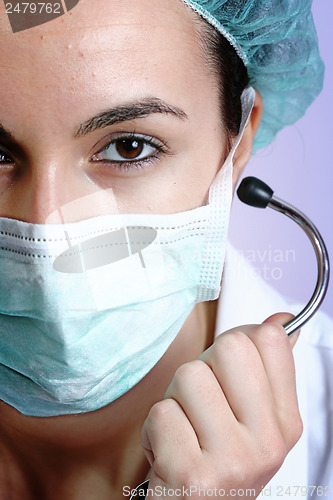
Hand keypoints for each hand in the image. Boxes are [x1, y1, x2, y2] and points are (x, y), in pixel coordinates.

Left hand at [141, 313, 302, 498]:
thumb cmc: (215, 463)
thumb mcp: (252, 421)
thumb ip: (265, 370)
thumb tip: (280, 321)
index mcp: (285, 422)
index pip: (269, 339)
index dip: (236, 343)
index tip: (226, 371)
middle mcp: (267, 443)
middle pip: (229, 347)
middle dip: (203, 367)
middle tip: (200, 404)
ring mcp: (233, 461)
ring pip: (189, 375)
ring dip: (174, 400)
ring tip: (183, 430)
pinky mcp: (192, 475)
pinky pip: (161, 412)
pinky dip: (154, 429)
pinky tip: (168, 452)